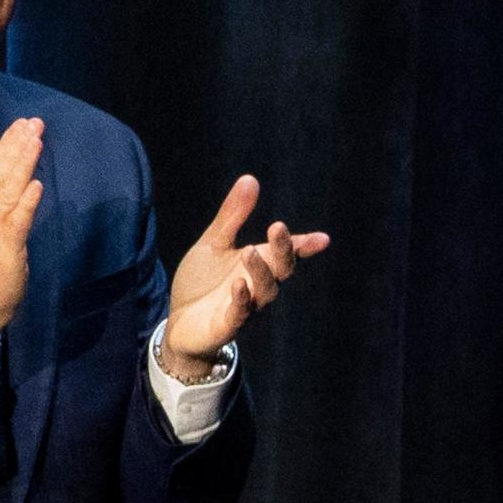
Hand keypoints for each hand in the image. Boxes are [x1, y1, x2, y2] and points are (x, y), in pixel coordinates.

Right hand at [0, 117, 43, 362]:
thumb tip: (8, 171)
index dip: (6, 145)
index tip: (21, 125)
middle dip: (17, 145)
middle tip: (34, 123)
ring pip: (8, 190)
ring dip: (23, 163)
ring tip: (36, 140)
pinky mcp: (5, 248)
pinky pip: (17, 220)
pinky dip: (26, 201)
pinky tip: (36, 184)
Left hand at [160, 175, 328, 379]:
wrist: (179, 323)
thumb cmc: (202, 282)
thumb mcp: (214, 243)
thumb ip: (232, 216)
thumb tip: (250, 178)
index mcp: (258, 262)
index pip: (287, 253)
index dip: (304, 245)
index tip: (323, 238)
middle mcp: (258, 284)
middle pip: (280, 268)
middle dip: (282, 249)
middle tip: (277, 227)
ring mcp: (245, 306)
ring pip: (264, 290)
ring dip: (260, 271)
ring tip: (250, 251)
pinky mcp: (227, 324)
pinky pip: (239, 313)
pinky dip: (241, 299)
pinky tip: (238, 284)